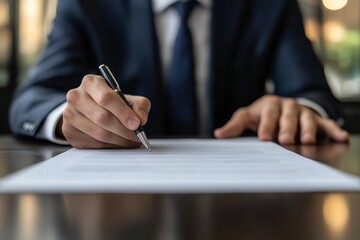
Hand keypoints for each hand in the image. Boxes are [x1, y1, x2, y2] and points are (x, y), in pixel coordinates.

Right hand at [58, 74, 150, 147]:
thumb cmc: (111, 104)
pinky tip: (118, 143)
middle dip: (124, 130)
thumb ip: (139, 105)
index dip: (123, 113)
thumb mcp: (127, 99)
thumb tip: (141, 119)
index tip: (136, 124)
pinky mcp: (68, 131)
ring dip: (119, 140)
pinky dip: (110, 146)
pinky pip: (93, 143)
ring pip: (99, 133)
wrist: (88, 110)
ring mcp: (69, 114)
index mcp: (91, 83)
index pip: (107, 98)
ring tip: (130, 141)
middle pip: (103, 118)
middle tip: (136, 136)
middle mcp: (76, 96)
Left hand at [214, 95, 348, 144]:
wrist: (282, 106)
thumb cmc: (262, 114)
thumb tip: (218, 134)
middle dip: (286, 128)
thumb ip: (235, 125)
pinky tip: (341, 137)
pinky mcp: (316, 118)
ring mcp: (302, 111)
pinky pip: (326, 123)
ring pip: (306, 118)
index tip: (263, 138)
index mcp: (269, 105)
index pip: (266, 114)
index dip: (265, 125)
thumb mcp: (248, 117)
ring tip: (306, 141)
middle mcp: (286, 106)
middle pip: (286, 116)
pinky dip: (333, 130)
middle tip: (284, 140)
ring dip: (306, 129)